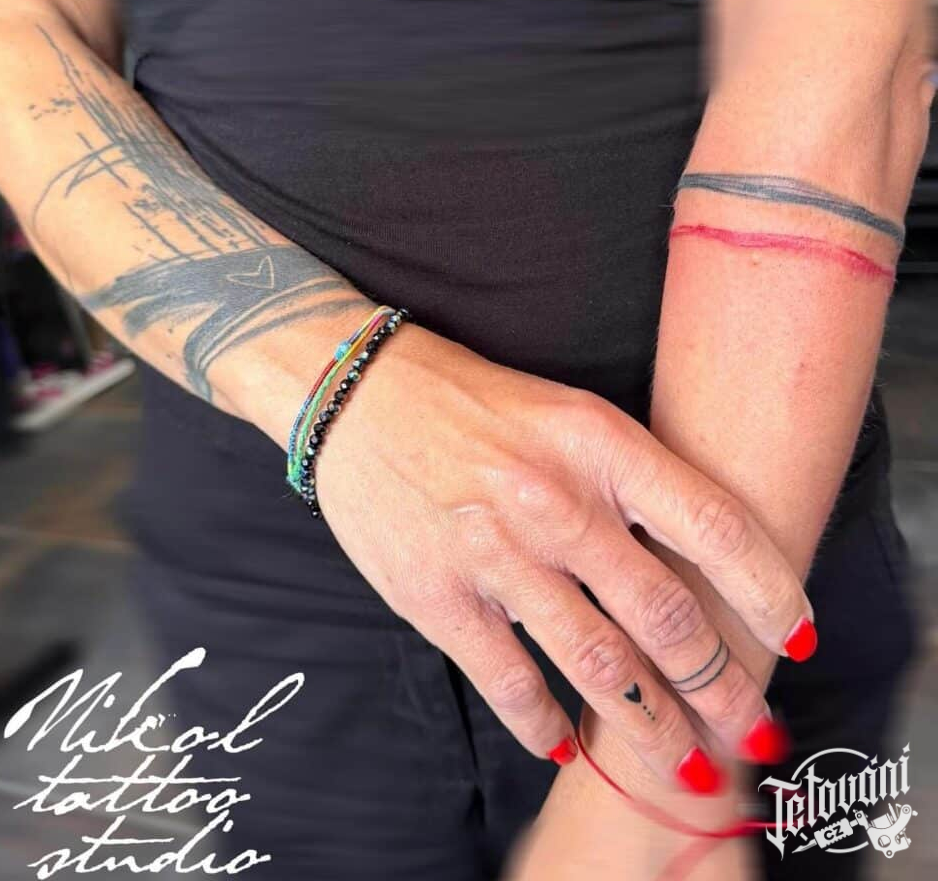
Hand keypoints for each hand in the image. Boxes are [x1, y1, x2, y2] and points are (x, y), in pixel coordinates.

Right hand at [315, 324, 812, 788]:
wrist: (360, 394)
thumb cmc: (472, 402)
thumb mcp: (568, 415)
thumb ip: (628, 483)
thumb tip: (691, 567)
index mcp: (598, 444)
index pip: (714, 525)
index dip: (769, 591)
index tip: (797, 637)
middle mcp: (554, 501)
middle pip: (666, 615)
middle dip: (722, 687)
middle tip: (754, 727)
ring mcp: (494, 554)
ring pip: (598, 664)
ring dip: (651, 727)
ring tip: (683, 763)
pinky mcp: (436, 596)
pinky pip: (508, 682)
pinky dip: (543, 727)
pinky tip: (565, 751)